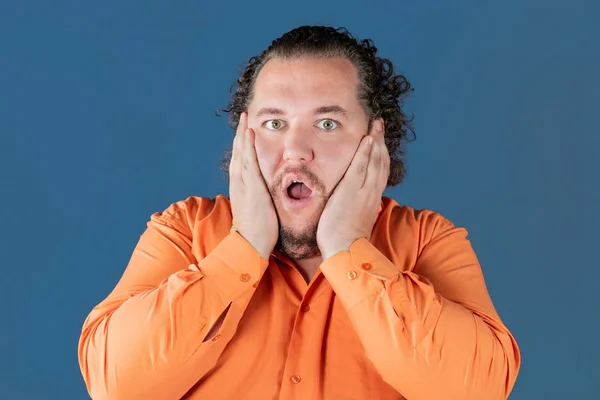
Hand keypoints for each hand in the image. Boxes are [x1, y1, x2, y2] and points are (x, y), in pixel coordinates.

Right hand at [229, 112, 278, 258]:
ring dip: (243, 134)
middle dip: (240, 134)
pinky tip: (249, 133)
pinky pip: (248, 161)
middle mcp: (239, 182)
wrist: (250, 243)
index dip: (242, 145)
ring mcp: (243, 183)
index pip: (241, 160)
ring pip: (241, 153)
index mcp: (241, 187)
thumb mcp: (257, 209)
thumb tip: (266, 194)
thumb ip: (259, 198)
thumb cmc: (257, 230)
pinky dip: (247, 146)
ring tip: (245, 118)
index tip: (245, 132)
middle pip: (238, 152)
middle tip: (243, 117)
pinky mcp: (251, 186)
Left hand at [317, 119, 388, 259]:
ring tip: (376, 125)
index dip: (381, 155)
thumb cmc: (345, 240)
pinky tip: (368, 139)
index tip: (380, 141)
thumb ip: (355, 208)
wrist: (345, 250)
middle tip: (380, 125)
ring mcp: (363, 191)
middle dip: (381, 142)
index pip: (380, 172)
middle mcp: (371, 193)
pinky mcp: (351, 191)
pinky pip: (360, 167)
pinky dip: (366, 152)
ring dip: (376, 141)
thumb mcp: (354, 221)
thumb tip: (352, 203)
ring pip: (374, 161)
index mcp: (372, 199)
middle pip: (381, 162)